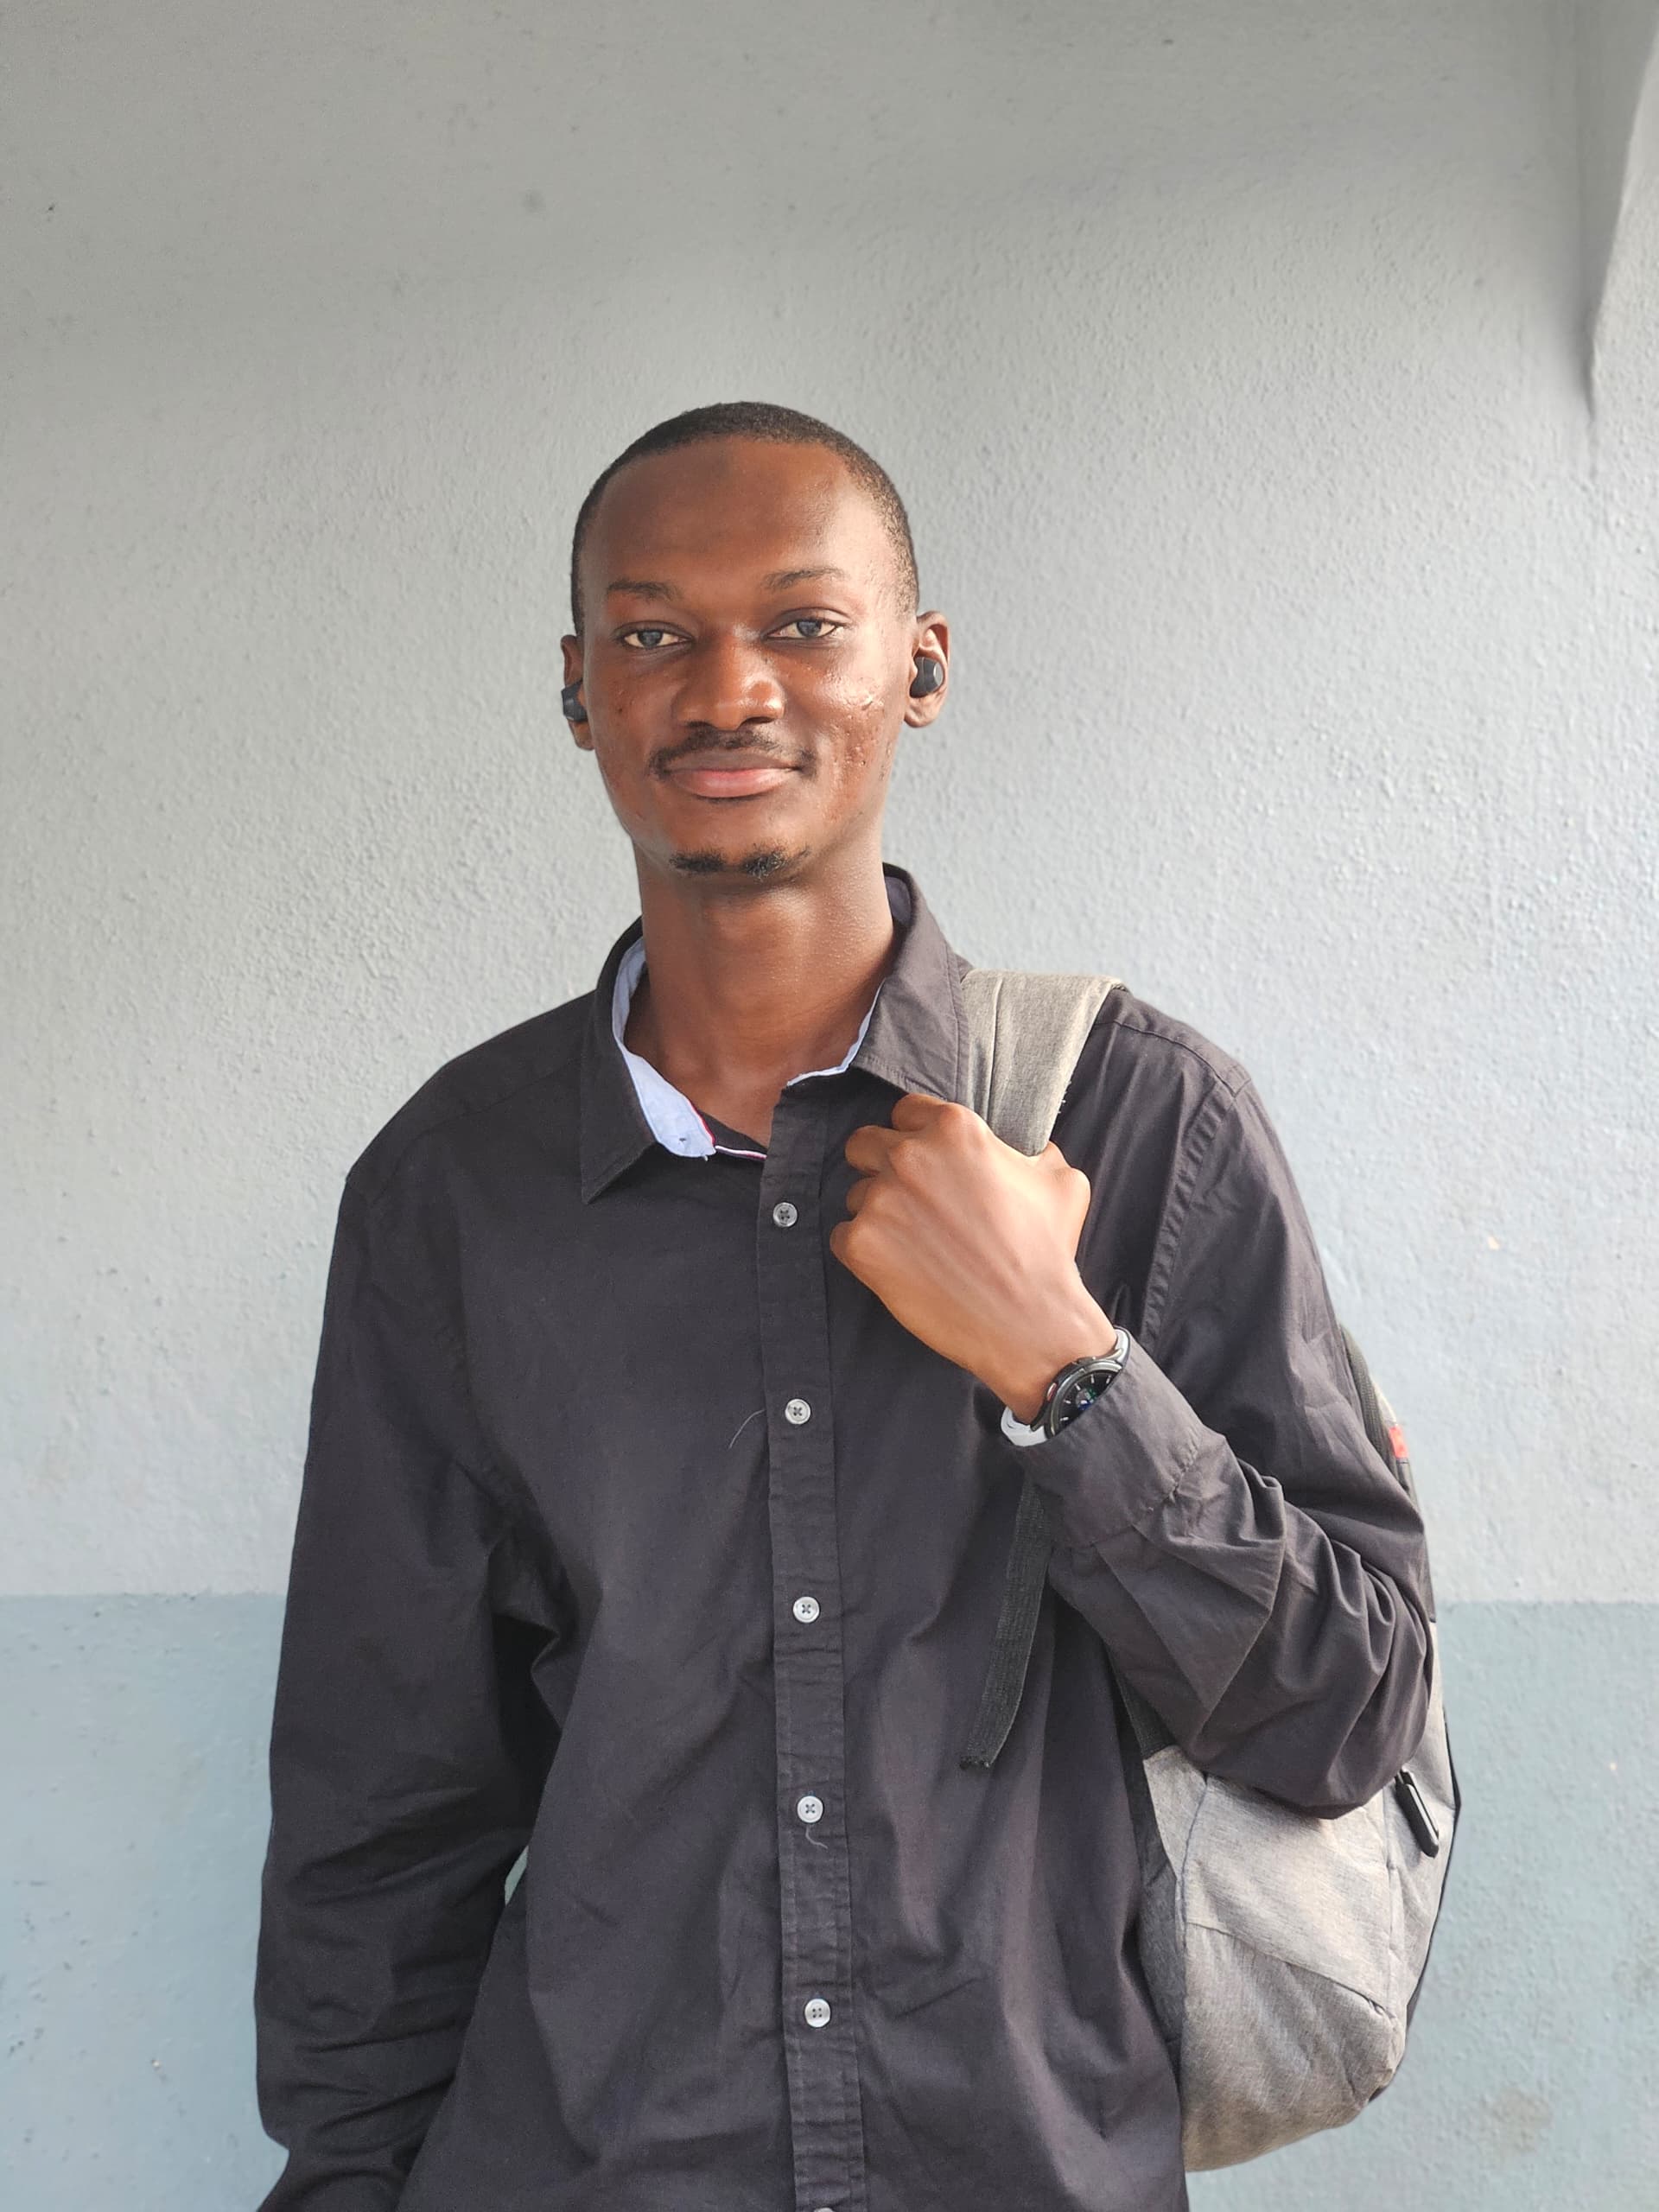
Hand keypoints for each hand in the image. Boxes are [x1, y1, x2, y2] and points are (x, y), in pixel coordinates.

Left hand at [828, 1092, 1117, 1422]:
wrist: (1029, 1322)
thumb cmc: (1046, 1251)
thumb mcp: (1060, 1180)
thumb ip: (1031, 1151)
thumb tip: (1021, 1149)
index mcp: (954, 1128)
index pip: (905, 1112)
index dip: (914, 1137)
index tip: (925, 1163)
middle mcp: (910, 1156)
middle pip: (864, 1144)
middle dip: (880, 1166)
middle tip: (907, 1200)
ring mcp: (880, 1200)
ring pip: (856, 1195)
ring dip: (877, 1215)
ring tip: (915, 1245)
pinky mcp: (860, 1244)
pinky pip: (842, 1236)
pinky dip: (863, 1251)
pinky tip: (899, 1267)